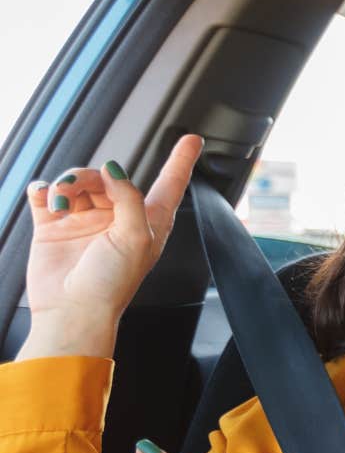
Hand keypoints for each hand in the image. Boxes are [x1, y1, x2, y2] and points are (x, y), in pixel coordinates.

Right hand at [20, 135, 202, 358]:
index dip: (180, 161)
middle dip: (91, 176)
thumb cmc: (111, 284)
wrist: (72, 312)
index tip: (193, 139)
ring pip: (77, 183)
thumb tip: (113, 169)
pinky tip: (44, 194)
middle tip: (75, 188)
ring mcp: (84, 221)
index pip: (169, 184)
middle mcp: (117, 219)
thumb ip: (128, 197)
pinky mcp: (54, 227)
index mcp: (147, 222)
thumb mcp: (135, 237)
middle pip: (107, 177)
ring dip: (67, 182)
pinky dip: (44, 189)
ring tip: (60, 198)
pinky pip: (47, 196)